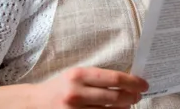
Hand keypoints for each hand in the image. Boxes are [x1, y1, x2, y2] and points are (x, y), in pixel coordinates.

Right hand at [33, 67, 147, 108]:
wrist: (35, 103)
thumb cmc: (61, 86)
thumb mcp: (77, 75)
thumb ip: (98, 78)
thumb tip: (127, 82)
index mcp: (79, 75)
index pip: (114, 79)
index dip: (133, 82)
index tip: (144, 84)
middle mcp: (76, 93)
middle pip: (116, 98)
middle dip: (132, 97)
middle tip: (139, 96)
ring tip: (128, 104)